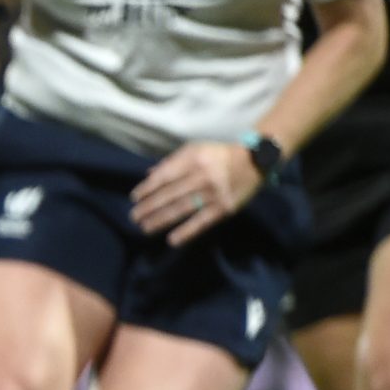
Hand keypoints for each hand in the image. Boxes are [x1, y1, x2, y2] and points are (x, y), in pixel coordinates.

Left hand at [129, 140, 260, 246]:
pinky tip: (172, 240)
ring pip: (182, 208)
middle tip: (133, 217)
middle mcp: (202, 176)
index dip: (147, 188)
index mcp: (192, 159)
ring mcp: (214, 193)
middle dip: (149, 207)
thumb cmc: (219, 155)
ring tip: (145, 228)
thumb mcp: (195, 150)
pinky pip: (202, 221)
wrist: (255, 160)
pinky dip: (186, 231)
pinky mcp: (225, 207)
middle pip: (170, 194)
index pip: (164, 176)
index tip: (134, 198)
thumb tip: (148, 175)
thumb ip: (171, 161)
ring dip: (161, 220)